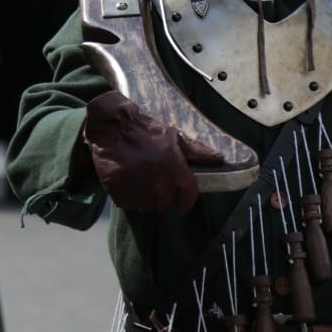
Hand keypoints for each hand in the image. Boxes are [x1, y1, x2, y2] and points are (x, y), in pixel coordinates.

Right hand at [84, 91, 224, 213]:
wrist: (112, 126)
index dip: (186, 201)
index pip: (188, 196)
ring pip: (147, 206)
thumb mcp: (174, 136)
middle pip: (166, 204)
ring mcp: (138, 189)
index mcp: (175, 168)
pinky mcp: (119, 193)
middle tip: (155, 182)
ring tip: (139, 179)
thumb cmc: (145, 129)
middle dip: (163, 197)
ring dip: (145, 197)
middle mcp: (159, 182)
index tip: (182, 201)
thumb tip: (218, 158)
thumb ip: (196, 151)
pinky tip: (126, 181)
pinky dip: (128, 196)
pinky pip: (129, 204)